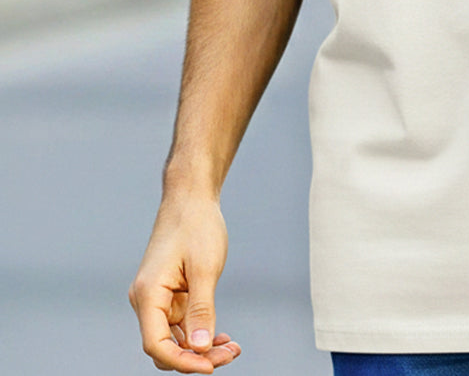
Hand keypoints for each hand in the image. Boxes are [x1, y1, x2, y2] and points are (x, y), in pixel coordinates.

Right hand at [129, 193, 240, 371]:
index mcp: (148, 294)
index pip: (156, 345)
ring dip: (200, 347)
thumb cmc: (196, 225)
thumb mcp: (205, 268)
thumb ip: (201, 310)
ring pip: (175, 338)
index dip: (182, 362)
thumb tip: (199, 349)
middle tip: (230, 355)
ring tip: (232, 348)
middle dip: (196, 357)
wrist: (191, 197)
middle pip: (165, 346)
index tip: (211, 366)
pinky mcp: (169, 295)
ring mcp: (158, 299)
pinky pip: (180, 325)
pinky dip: (199, 333)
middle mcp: (147, 301)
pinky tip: (222, 337)